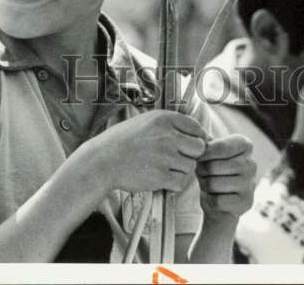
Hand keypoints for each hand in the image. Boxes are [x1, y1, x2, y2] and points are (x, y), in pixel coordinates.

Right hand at [89, 110, 207, 195]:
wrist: (103, 160)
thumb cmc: (124, 140)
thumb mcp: (147, 121)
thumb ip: (170, 125)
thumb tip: (197, 134)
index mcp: (164, 118)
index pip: (196, 128)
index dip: (197, 138)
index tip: (190, 146)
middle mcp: (167, 135)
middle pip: (199, 148)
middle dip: (192, 155)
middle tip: (179, 159)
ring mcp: (165, 156)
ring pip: (191, 166)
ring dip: (182, 170)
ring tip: (166, 168)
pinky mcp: (160, 176)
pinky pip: (181, 182)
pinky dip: (175, 184)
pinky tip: (163, 179)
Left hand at [196, 134, 255, 223]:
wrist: (223, 203)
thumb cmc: (214, 171)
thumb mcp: (211, 152)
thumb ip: (205, 141)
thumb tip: (196, 133)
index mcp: (245, 145)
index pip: (219, 146)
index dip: (203, 153)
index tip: (199, 157)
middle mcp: (252, 163)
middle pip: (213, 166)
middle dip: (201, 171)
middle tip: (202, 174)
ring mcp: (250, 184)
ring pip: (213, 184)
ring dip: (205, 186)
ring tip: (208, 184)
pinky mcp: (245, 203)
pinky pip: (217, 201)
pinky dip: (210, 200)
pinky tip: (215, 197)